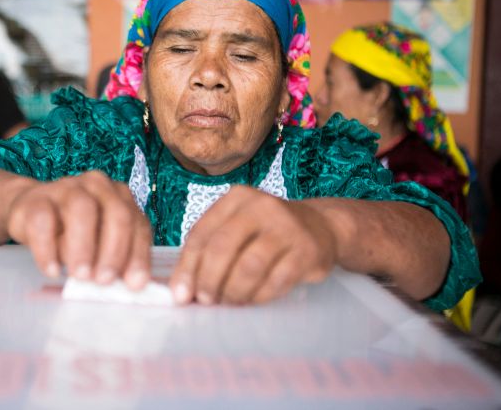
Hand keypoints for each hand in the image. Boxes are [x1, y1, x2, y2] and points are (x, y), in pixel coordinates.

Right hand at [6, 171, 151, 289]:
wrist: (29, 209)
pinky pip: (42, 220)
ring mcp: (66, 188)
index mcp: (119, 196)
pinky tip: (52, 270)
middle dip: (114, 250)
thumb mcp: (97, 244)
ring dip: (83, 246)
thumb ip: (112, 260)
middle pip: (115, 213)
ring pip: (81, 210)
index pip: (137, 224)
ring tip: (80, 275)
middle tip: (105, 280)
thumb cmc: (71, 231)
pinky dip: (48, 248)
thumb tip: (123, 285)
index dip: (138, 254)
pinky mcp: (36, 199)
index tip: (134, 284)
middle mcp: (97, 186)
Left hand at [170, 185, 337, 304]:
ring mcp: (287, 227)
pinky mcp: (307, 250)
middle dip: (208, 280)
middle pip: (222, 248)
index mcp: (237, 198)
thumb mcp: (237, 228)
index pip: (202, 234)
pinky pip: (276, 280)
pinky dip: (259, 296)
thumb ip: (209, 251)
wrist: (320, 227)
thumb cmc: (266, 232)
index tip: (180, 294)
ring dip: (233, 291)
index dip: (187, 267)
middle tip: (205, 301)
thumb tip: (181, 290)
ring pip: (249, 266)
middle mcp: (261, 206)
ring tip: (229, 302)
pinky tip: (253, 300)